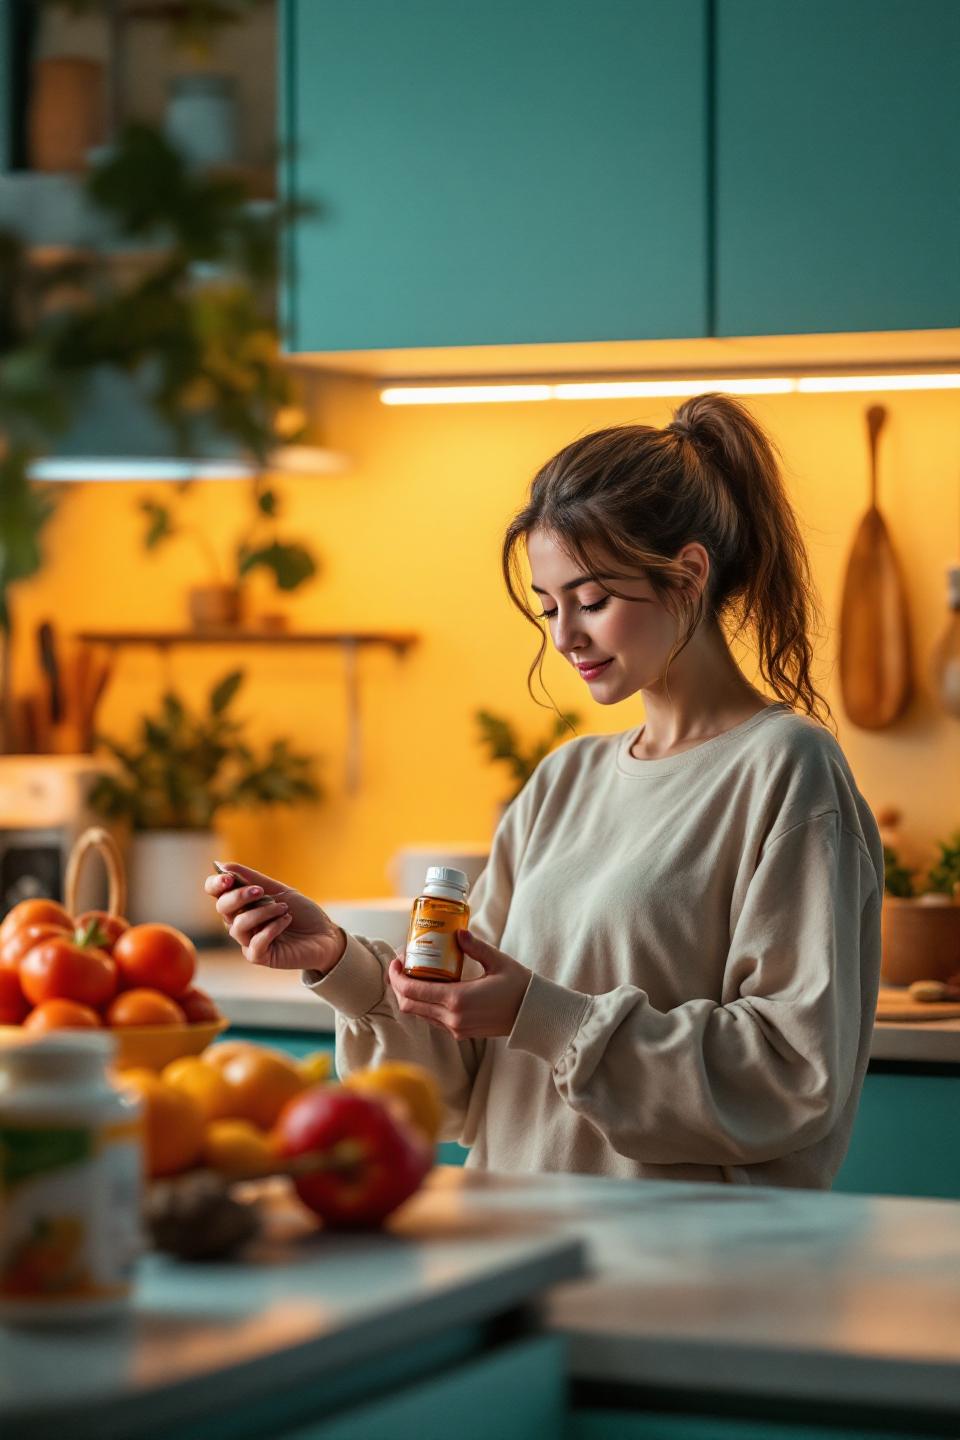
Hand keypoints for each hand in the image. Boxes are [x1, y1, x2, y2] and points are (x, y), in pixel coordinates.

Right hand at [204, 863, 345, 972]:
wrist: (325, 935)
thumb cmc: (301, 912)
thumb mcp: (280, 890)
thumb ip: (253, 879)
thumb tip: (222, 865)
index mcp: (242, 905)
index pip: (216, 894)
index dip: (216, 884)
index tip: (229, 877)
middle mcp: (241, 923)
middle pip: (222, 908)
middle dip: (239, 896)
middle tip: (260, 891)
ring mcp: (248, 941)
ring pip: (238, 926)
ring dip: (262, 912)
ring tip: (283, 908)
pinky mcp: (260, 957)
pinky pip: (255, 944)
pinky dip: (271, 928)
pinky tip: (286, 920)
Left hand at [388, 930, 531, 1039]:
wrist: (532, 1015)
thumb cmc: (518, 986)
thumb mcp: (498, 961)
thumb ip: (475, 947)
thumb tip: (458, 932)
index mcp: (457, 999)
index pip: (412, 990)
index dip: (396, 976)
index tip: (396, 961)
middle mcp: (452, 1018)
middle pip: (409, 1005)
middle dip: (398, 985)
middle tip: (401, 966)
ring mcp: (455, 1028)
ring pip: (419, 1014)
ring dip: (410, 995)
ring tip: (414, 974)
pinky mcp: (460, 1033)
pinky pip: (432, 1019)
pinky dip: (424, 1004)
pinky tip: (430, 987)